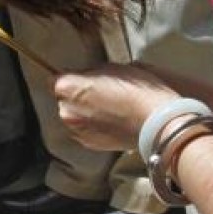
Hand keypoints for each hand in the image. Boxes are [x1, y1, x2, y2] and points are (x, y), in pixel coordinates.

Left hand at [50, 64, 180, 151]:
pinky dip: (89, 126)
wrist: (157, 123)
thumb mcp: (111, 68)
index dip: (69, 78)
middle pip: (62, 99)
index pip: (55, 80)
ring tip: (103, 109)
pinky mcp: (88, 144)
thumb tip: (82, 77)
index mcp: (67, 88)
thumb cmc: (136, 90)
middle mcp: (65, 111)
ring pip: (71, 116)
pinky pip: (82, 130)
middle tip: (96, 93)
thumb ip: (89, 73)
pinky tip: (107, 122)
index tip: (81, 78)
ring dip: (81, 112)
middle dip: (74, 95)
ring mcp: (76, 130)